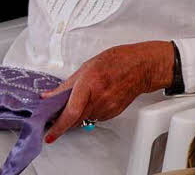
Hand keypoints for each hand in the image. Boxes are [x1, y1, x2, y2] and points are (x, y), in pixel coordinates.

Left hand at [41, 40, 173, 142]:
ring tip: (89, 95)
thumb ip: (67, 85)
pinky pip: (95, 117)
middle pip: (75, 119)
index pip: (71, 112)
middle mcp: (99, 97)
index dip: (59, 127)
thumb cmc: (118, 61)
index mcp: (90, 83)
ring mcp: (108, 107)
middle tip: (64, 109)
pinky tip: (99, 97)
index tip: (49, 136)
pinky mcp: (113, 113)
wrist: (142, 66)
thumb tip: (49, 97)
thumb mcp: (88, 66)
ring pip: (84, 119)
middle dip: (66, 118)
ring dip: (80, 112)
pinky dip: (92, 111)